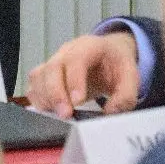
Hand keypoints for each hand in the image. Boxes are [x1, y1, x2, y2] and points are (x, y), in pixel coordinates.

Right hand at [24, 29, 140, 118]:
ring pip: (39, 76)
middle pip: (52, 67)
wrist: (107, 56)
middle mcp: (66, 52)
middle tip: (65, 115)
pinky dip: (38, 100)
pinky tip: (50, 113)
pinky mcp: (46, 75)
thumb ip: (125, 95)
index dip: (74, 80)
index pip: (76, 60)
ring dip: (46, 98)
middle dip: (55, 93)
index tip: (77, 102)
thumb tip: (110, 112)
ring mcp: (53, 62)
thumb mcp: (130, 76)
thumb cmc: (116, 65)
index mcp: (89, 47)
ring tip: (59, 116)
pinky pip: (33, 86)